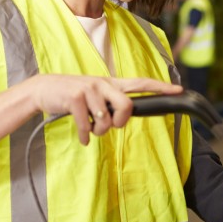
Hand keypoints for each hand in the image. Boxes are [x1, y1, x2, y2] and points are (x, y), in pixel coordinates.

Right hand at [27, 74, 182, 145]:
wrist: (44, 90)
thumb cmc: (72, 96)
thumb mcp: (94, 95)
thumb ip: (110, 103)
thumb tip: (122, 118)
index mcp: (110, 83)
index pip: (140, 83)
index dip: (160, 87)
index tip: (178, 91)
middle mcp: (102, 84)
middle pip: (127, 106)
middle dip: (120, 122)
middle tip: (109, 126)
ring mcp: (89, 89)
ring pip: (106, 120)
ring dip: (98, 132)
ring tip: (90, 130)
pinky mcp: (75, 98)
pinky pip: (87, 125)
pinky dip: (85, 136)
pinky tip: (82, 138)